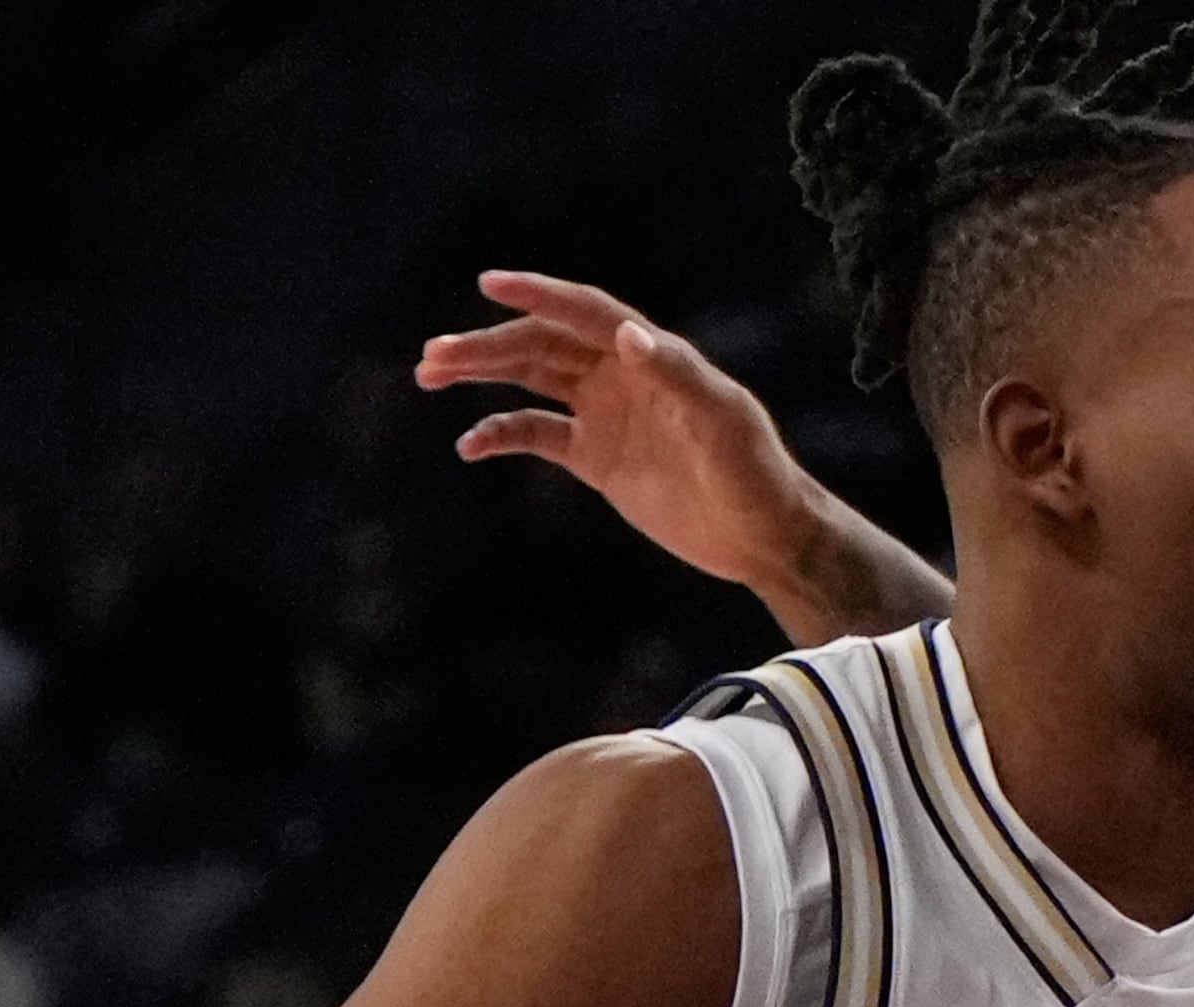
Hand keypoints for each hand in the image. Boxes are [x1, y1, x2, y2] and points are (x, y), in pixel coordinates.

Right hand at [415, 270, 822, 593]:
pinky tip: (470, 445)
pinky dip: (501, 433)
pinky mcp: (598, 458)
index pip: (585, 313)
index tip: (490, 283)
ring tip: (430, 376)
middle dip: (488, 346)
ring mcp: (607, 415)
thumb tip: (626, 333)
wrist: (764, 536)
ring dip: (483, 374)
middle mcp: (623, 376)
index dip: (540, 295)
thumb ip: (677, 374)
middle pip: (543, 345)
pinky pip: (537, 433)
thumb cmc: (755, 473)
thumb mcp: (723, 423)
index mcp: (651, 357)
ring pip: (531, 379)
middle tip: (434, 357)